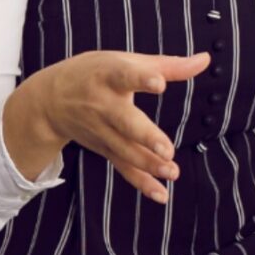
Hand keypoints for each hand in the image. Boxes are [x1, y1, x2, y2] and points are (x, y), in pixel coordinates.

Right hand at [8, 49, 212, 201]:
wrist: (49, 100)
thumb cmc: (94, 73)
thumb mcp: (125, 61)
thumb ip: (168, 65)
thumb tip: (205, 60)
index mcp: (109, 76)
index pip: (125, 76)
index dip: (141, 80)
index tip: (159, 83)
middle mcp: (103, 105)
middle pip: (125, 122)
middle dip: (145, 137)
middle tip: (167, 149)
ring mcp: (102, 131)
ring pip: (126, 150)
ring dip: (149, 164)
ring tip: (172, 171)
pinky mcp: (104, 149)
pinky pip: (123, 168)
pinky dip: (141, 183)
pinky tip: (161, 194)